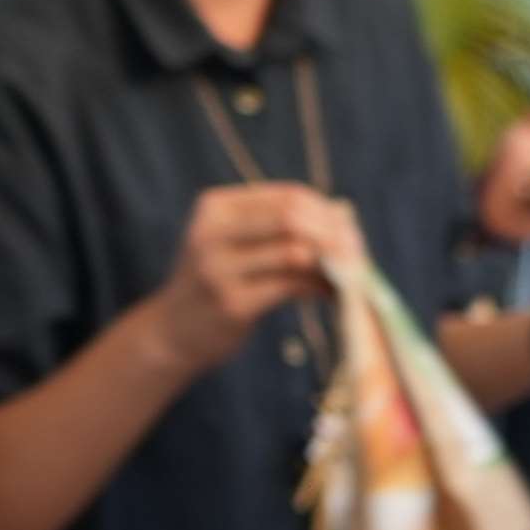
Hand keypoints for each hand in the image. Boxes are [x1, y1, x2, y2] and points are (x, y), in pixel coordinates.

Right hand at [150, 180, 348, 370]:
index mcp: (215, 207)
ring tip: (347, 276)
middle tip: (356, 254)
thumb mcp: (232, 244)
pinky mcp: (233, 303)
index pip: (287, 196)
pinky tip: (331, 294)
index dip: (325, 211)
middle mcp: (212, 232)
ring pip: (296, 252)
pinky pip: (292, 285)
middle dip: (332, 234)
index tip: (350, 232)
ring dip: (331, 263)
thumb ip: (276, 228)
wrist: (172, 333)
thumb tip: (343, 220)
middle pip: (292, 218)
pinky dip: (319, 287)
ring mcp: (220, 269)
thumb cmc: (214, 284)